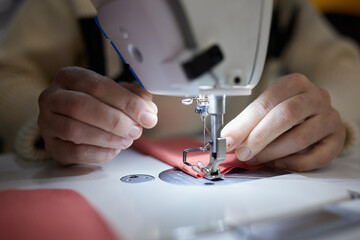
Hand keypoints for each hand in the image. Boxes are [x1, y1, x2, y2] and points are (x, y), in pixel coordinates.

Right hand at [37, 66, 157, 164]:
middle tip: (136, 130)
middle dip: (114, 121)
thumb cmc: (97, 103)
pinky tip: (114, 149)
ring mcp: (47, 122)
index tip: (147, 114)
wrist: (76, 120)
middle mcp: (52, 97)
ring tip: (127, 140)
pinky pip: (73, 152)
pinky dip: (98, 153)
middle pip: (80, 106)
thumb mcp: (116, 93)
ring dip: (106, 137)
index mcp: (70, 77)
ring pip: (73, 130)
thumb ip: (134, 97)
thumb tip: (148, 109)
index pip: (97, 85)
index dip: (126, 101)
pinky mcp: (51, 146)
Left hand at [221, 73, 345, 171]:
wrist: (317, 117)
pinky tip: (278, 163)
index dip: (245, 122)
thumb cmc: (287, 113)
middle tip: (242, 153)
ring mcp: (330, 117)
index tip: (229, 139)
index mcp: (295, 83)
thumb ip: (248, 122)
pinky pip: (316, 156)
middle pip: (286, 115)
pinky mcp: (337, 138)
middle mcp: (316, 97)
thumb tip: (228, 138)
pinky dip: (293, 163)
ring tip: (255, 158)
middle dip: (259, 137)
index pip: (268, 101)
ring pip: (300, 137)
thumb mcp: (267, 109)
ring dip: (272, 152)